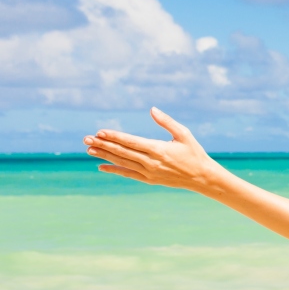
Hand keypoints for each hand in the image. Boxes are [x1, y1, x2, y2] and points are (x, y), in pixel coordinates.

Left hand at [83, 107, 223, 192]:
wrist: (201, 177)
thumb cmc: (194, 153)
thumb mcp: (184, 134)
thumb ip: (167, 122)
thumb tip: (152, 109)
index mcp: (158, 149)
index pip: (131, 142)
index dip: (114, 137)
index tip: (99, 132)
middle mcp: (151, 162)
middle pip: (122, 152)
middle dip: (103, 145)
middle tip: (86, 139)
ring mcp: (149, 173)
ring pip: (122, 163)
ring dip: (105, 156)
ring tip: (89, 150)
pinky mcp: (149, 180)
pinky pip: (128, 174)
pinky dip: (114, 170)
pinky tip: (102, 167)